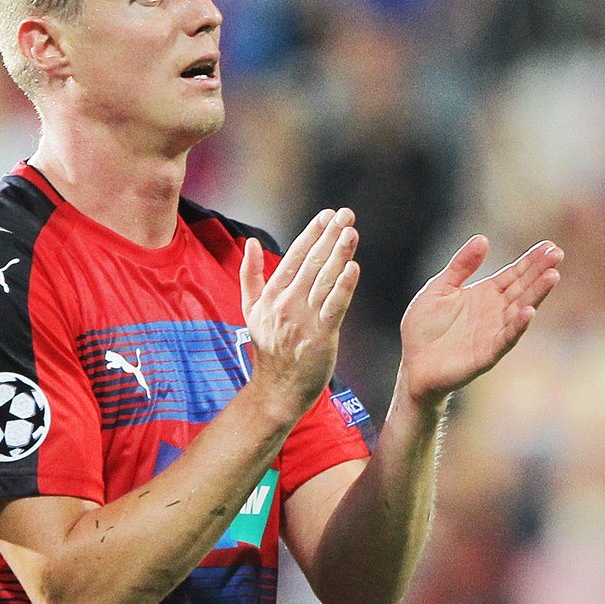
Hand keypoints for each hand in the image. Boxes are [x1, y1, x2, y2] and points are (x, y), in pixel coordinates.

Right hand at [239, 208, 359, 415]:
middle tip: (346, 214)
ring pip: (324, 280)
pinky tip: (353, 268)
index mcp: (271, 295)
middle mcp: (286, 304)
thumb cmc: (269, 348)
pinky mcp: (321, 336)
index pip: (294, 257)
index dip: (312, 234)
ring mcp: (303, 320)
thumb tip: (253, 243)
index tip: (327, 215)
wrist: (277, 389)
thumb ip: (251, 275)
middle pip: (312, 263)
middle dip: (330, 236)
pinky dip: (344, 287)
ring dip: (339, 254)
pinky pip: (334, 306)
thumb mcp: (251, 309)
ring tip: (351, 232)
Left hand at [399, 236, 562, 405]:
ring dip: (536, 295)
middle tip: (557, 254)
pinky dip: (517, 327)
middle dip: (540, 271)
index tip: (549, 245)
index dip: (531, 261)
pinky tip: (529, 312)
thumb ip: (461, 266)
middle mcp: (495, 313)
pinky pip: (505, 339)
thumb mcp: (439, 288)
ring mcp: (493, 333)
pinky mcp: (486, 354)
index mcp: (485, 295)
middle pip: (522, 289)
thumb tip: (483, 238)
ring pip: (520, 311)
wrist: (412, 365)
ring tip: (552, 276)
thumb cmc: (424, 329)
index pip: (513, 274)